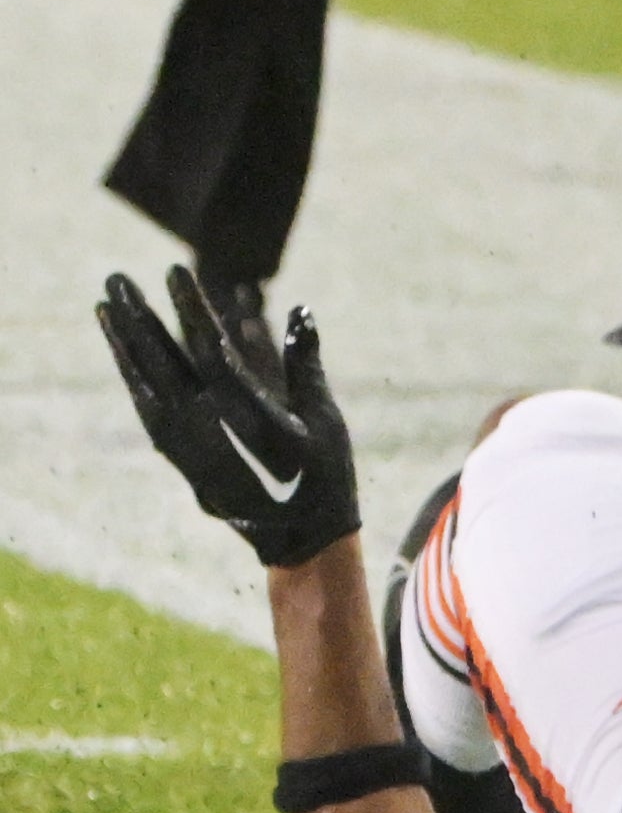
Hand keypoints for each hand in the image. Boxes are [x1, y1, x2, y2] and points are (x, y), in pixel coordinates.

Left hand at [97, 268, 358, 568]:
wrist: (300, 541)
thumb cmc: (323, 478)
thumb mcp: (326, 421)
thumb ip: (307, 366)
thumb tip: (301, 312)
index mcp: (246, 416)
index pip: (208, 350)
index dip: (188, 309)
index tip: (172, 271)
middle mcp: (207, 430)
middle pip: (163, 364)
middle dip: (138, 318)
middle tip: (116, 279)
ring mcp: (186, 447)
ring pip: (145, 387)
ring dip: (123, 347)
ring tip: (103, 309)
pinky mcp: (179, 458)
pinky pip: (147, 411)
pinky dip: (132, 380)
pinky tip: (122, 358)